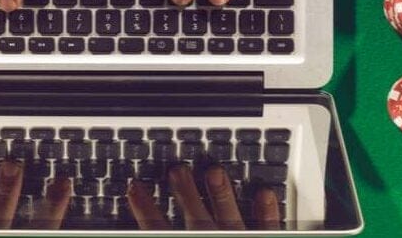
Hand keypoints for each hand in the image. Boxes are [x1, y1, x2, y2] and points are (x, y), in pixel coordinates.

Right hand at [126, 165, 281, 230]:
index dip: (145, 208)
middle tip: (177, 169)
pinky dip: (267, 213)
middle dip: (185, 192)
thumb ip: (161, 232)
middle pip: (195, 218)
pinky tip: (265, 193)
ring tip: (215, 171)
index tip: (134, 187)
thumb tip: (147, 226)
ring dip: (222, 194)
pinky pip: (267, 229)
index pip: (159, 229)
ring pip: (229, 218)